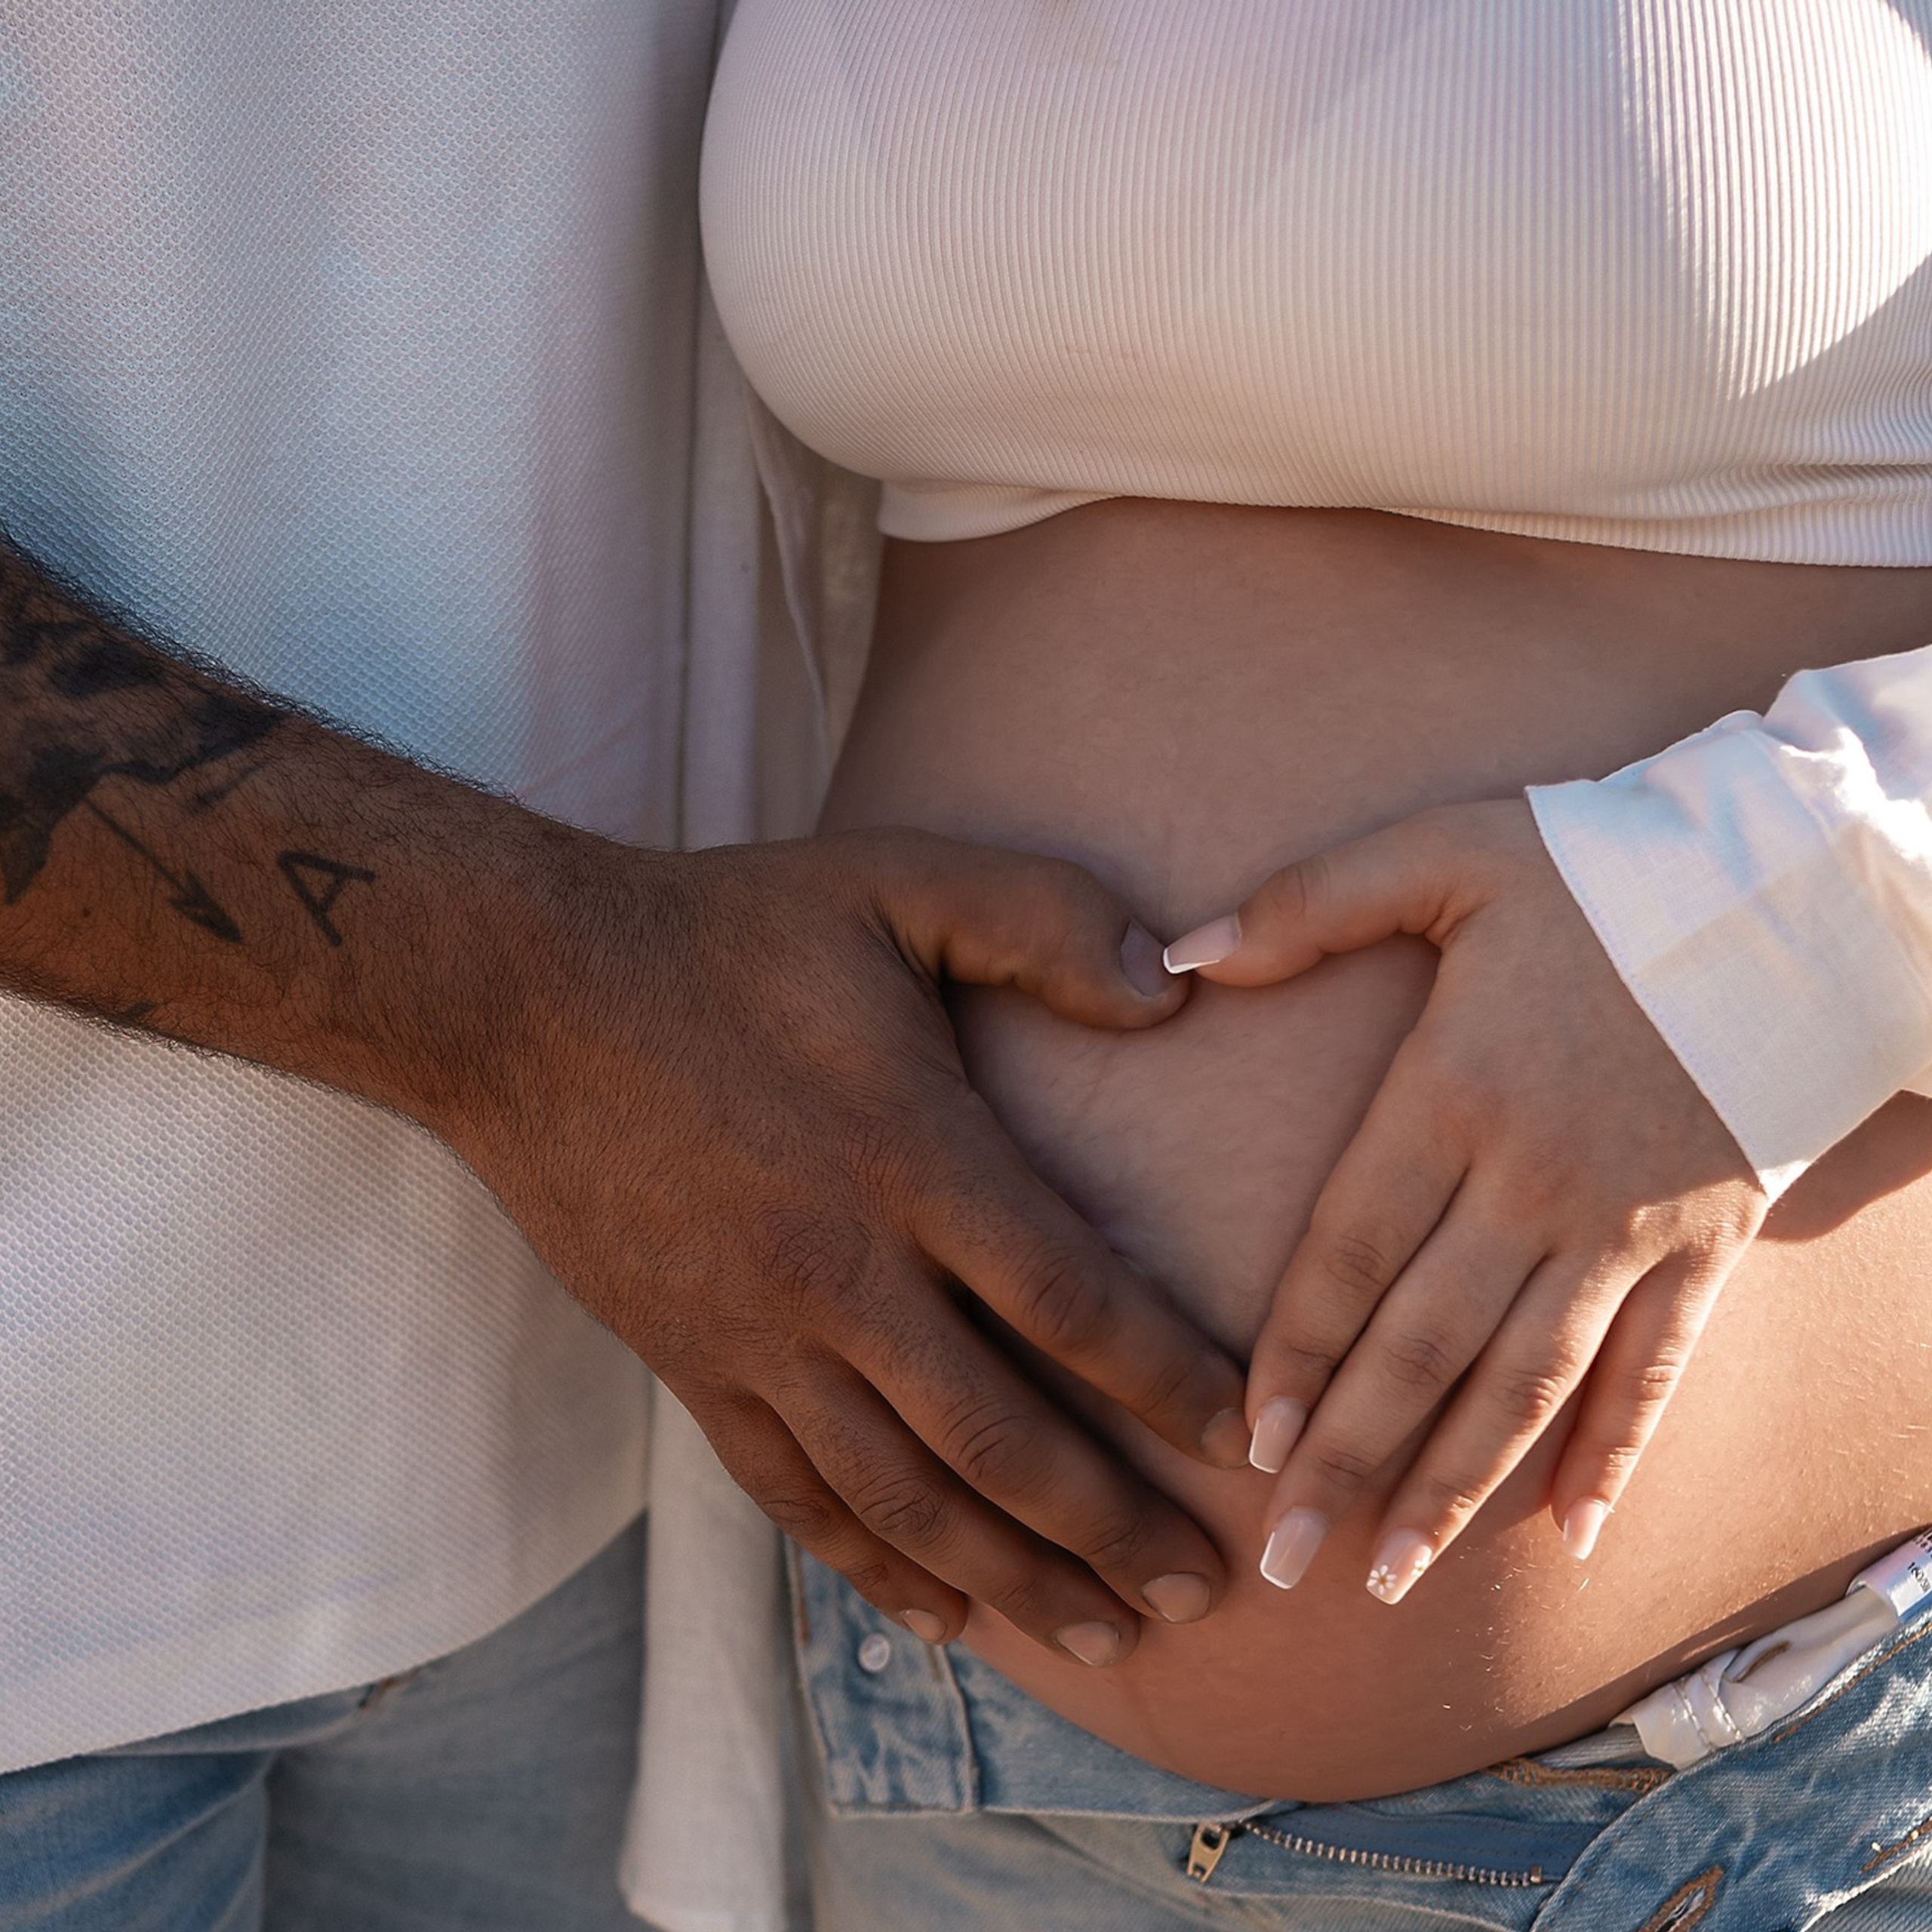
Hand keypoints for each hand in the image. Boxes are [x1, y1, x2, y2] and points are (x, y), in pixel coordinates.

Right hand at [448, 827, 1251, 1663]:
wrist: (522, 998)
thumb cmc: (723, 934)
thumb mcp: (895, 881)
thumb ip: (1042, 917)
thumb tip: (1171, 988)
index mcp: (910, 1152)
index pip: (1070, 1298)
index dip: (1167, 1377)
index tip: (1240, 1434)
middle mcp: (841, 1269)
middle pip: (1002, 1438)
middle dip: (1113, 1525)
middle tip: (1205, 1589)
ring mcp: (758, 1333)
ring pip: (905, 1496)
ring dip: (1015, 1576)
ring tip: (1105, 1636)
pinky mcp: (693, 1365)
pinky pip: (795, 1495)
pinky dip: (874, 1567)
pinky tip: (941, 1615)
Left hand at [1165, 799, 1766, 1602]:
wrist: (1804, 885)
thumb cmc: (1608, 865)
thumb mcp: (1446, 852)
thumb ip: (1308, 903)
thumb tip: (1179, 956)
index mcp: (1453, 1092)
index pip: (1349, 1252)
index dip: (1295, 1353)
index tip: (1248, 1440)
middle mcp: (1532, 1181)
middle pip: (1423, 1346)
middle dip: (1349, 1458)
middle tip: (1287, 1559)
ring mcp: (1626, 1224)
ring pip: (1526, 1385)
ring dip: (1454, 1488)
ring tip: (1390, 1579)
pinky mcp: (1707, 1243)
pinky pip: (1655, 1373)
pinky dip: (1614, 1457)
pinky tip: (1569, 1537)